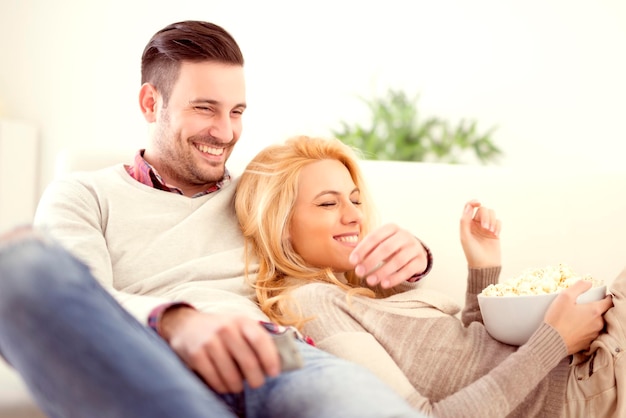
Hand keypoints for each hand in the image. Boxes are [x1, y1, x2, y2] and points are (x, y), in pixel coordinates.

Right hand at [160, 307, 280, 392]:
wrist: (185, 325)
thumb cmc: (221, 329)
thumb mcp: (239, 325)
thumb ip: (257, 339)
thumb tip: (278, 361)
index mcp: (241, 321)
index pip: (260, 340)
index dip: (270, 358)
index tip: (274, 373)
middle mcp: (226, 329)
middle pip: (248, 362)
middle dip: (256, 379)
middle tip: (257, 383)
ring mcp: (210, 341)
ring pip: (231, 375)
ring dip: (237, 386)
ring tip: (238, 385)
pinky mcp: (196, 355)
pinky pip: (215, 380)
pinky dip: (222, 387)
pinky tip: (224, 384)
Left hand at [350, 223, 426, 288]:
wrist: (416, 250)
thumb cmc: (392, 246)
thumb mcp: (381, 242)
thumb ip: (368, 249)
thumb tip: (353, 260)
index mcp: (391, 228)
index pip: (374, 237)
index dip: (362, 249)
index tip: (352, 261)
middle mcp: (404, 235)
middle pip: (386, 248)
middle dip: (371, 261)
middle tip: (359, 272)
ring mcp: (414, 247)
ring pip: (398, 260)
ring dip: (382, 272)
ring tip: (370, 281)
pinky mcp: (421, 260)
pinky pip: (408, 270)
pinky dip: (395, 278)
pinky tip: (384, 284)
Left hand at [460, 199, 500, 267]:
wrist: (485, 265)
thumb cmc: (472, 253)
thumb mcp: (465, 237)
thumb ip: (464, 221)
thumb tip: (468, 207)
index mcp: (467, 224)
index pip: (469, 207)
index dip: (473, 202)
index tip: (478, 202)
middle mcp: (476, 224)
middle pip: (483, 210)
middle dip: (485, 217)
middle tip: (485, 228)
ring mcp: (486, 227)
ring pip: (491, 214)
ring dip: (492, 221)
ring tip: (490, 232)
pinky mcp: (495, 232)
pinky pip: (498, 221)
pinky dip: (498, 226)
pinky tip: (495, 235)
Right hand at [544, 280, 612, 353]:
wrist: (551, 341)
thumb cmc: (558, 319)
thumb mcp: (565, 296)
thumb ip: (578, 286)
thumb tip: (588, 283)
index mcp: (595, 311)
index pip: (609, 302)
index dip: (606, 297)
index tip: (603, 296)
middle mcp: (598, 323)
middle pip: (603, 313)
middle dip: (597, 309)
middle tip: (586, 306)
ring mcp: (594, 334)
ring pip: (597, 324)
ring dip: (591, 320)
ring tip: (578, 318)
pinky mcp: (588, 343)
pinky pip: (591, 333)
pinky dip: (586, 329)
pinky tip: (576, 328)